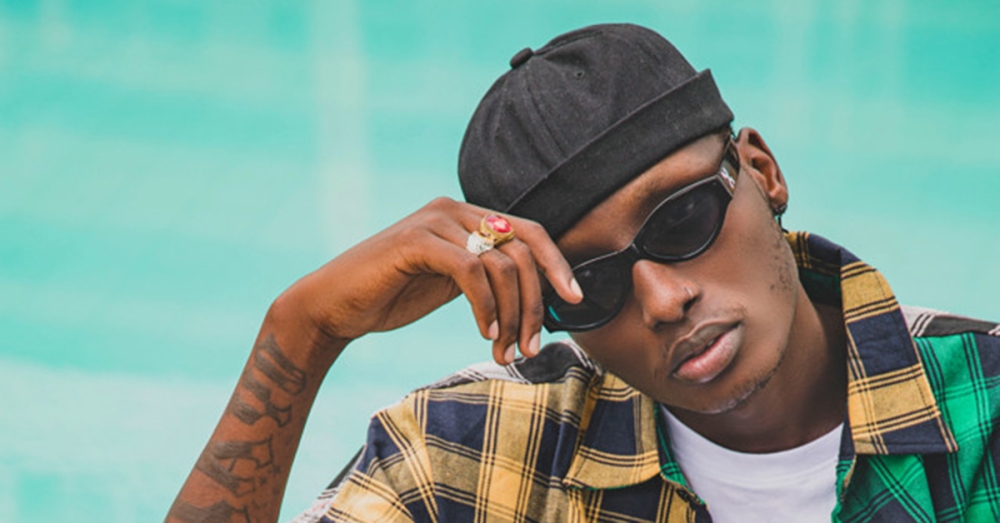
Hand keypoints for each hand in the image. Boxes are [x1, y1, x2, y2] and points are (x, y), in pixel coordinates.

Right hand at [290, 197, 582, 363]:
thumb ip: (487, 278)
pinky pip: (471, 270)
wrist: (334, 306)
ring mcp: (435, 221)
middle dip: (535, 302)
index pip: (530, 232)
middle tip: (531, 346)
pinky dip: (485, 306)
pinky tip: (483, 334)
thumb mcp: (452, 285)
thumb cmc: (392, 297)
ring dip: (511, 315)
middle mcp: (455, 210)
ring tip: (504, 350)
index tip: (575, 301)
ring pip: (502, 264)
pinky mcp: (416, 241)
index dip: (558, 265)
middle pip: (523, 249)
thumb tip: (537, 296)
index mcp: (467, 216)